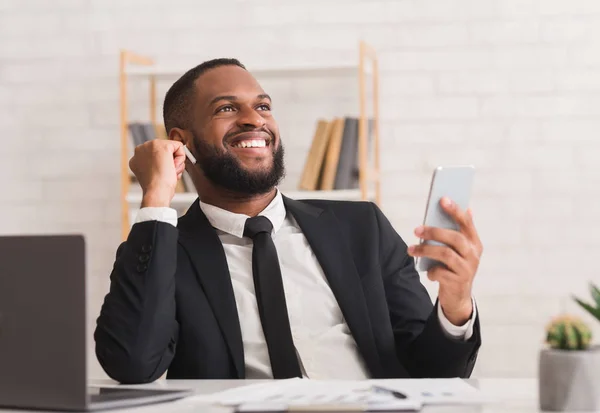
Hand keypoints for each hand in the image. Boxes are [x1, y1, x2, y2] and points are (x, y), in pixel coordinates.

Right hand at [129, 140, 185, 206]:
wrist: (156, 191)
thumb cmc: (156, 189)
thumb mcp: (151, 175)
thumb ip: (154, 165)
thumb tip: (166, 162)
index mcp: (136, 159)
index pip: (155, 156)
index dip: (162, 166)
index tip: (160, 175)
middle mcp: (140, 150)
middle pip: (163, 151)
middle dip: (169, 163)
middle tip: (165, 174)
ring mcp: (150, 146)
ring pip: (172, 149)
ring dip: (175, 162)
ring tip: (168, 172)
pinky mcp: (163, 145)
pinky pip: (179, 146)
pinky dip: (181, 158)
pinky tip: (173, 167)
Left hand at [407, 197, 482, 325]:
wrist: (458, 296)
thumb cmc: (454, 266)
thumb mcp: (458, 250)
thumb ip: (458, 232)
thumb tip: (467, 208)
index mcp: (474, 242)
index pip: (467, 223)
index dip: (455, 210)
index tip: (442, 199)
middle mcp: (473, 254)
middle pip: (454, 238)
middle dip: (433, 232)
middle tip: (416, 229)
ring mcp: (467, 269)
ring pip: (445, 254)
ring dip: (425, 250)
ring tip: (410, 250)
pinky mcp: (458, 282)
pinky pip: (440, 272)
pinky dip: (430, 271)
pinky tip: (427, 271)